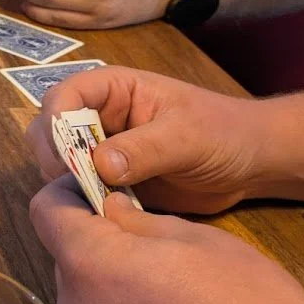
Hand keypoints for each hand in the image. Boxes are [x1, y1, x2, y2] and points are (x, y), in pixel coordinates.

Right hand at [27, 66, 269, 213]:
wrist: (252, 164)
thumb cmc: (224, 133)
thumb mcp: (187, 136)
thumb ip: (144, 149)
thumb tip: (100, 166)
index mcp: (114, 90)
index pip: (65, 96)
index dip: (56, 123)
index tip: (66, 157)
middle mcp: (100, 117)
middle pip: (50, 129)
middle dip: (54, 156)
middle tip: (75, 183)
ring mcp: (102, 150)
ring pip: (59, 161)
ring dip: (66, 181)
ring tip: (91, 200)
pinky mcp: (110, 180)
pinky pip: (81, 188)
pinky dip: (82, 201)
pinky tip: (101, 213)